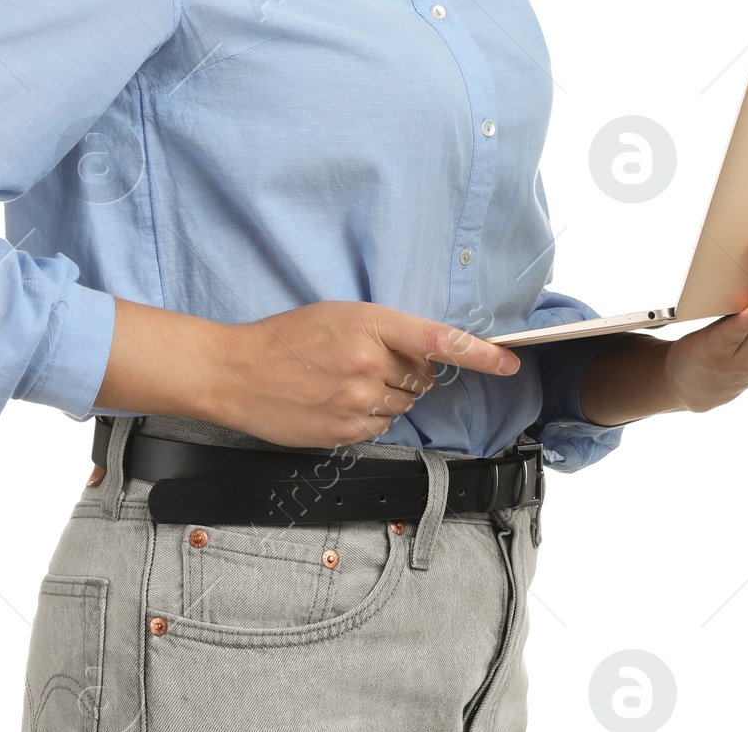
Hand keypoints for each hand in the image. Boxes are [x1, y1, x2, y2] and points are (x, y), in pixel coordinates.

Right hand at [214, 300, 520, 448]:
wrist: (238, 372)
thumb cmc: (286, 337)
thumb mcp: (339, 315)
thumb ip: (386, 333)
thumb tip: (426, 359)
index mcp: (369, 324)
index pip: (440, 340)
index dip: (480, 354)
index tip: (509, 362)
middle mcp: (368, 363)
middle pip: (423, 377)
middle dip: (410, 373)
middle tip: (372, 363)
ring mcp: (356, 401)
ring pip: (403, 405)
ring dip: (388, 396)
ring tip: (347, 382)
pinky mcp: (344, 431)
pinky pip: (380, 427)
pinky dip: (368, 417)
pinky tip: (338, 402)